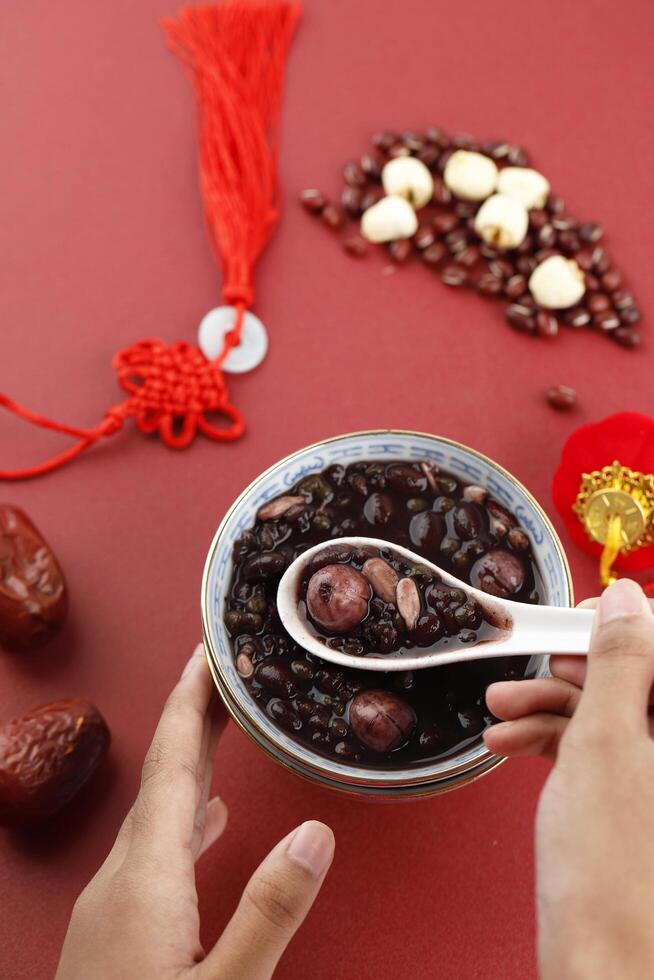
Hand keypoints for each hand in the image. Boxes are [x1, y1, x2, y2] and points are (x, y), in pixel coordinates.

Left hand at [56, 644, 334, 979]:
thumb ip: (268, 914)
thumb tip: (314, 834)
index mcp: (145, 879)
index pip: (173, 766)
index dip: (192, 702)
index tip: (208, 650)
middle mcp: (120, 879)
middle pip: (163, 777)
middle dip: (194, 718)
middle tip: (228, 670)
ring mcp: (111, 906)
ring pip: (157, 812)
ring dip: (191, 764)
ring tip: (226, 730)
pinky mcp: (114, 933)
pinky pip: (154, 850)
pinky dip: (184, 818)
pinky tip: (207, 823)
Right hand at [484, 579, 653, 979]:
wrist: (603, 967)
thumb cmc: (610, 869)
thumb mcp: (605, 742)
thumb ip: (619, 661)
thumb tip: (626, 598)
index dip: (624, 623)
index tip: (578, 620)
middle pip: (636, 675)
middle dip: (574, 668)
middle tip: (529, 668)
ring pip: (612, 710)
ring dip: (552, 704)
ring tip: (499, 712)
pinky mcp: (639, 797)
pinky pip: (601, 747)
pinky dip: (555, 740)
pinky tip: (511, 743)